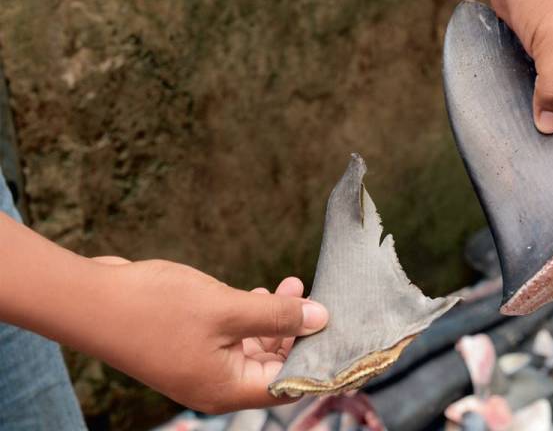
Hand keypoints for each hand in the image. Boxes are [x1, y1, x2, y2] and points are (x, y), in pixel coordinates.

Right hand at [84, 258, 327, 412]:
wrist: (90, 300)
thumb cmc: (156, 308)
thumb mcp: (227, 309)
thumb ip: (277, 316)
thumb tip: (321, 318)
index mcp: (227, 390)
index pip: (289, 384)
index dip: (318, 359)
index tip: (341, 332)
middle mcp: (215, 385)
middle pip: (273, 366)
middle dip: (298, 330)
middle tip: (317, 296)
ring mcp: (199, 367)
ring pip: (252, 347)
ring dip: (274, 318)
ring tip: (292, 283)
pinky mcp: (187, 347)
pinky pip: (231, 337)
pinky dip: (249, 316)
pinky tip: (260, 292)